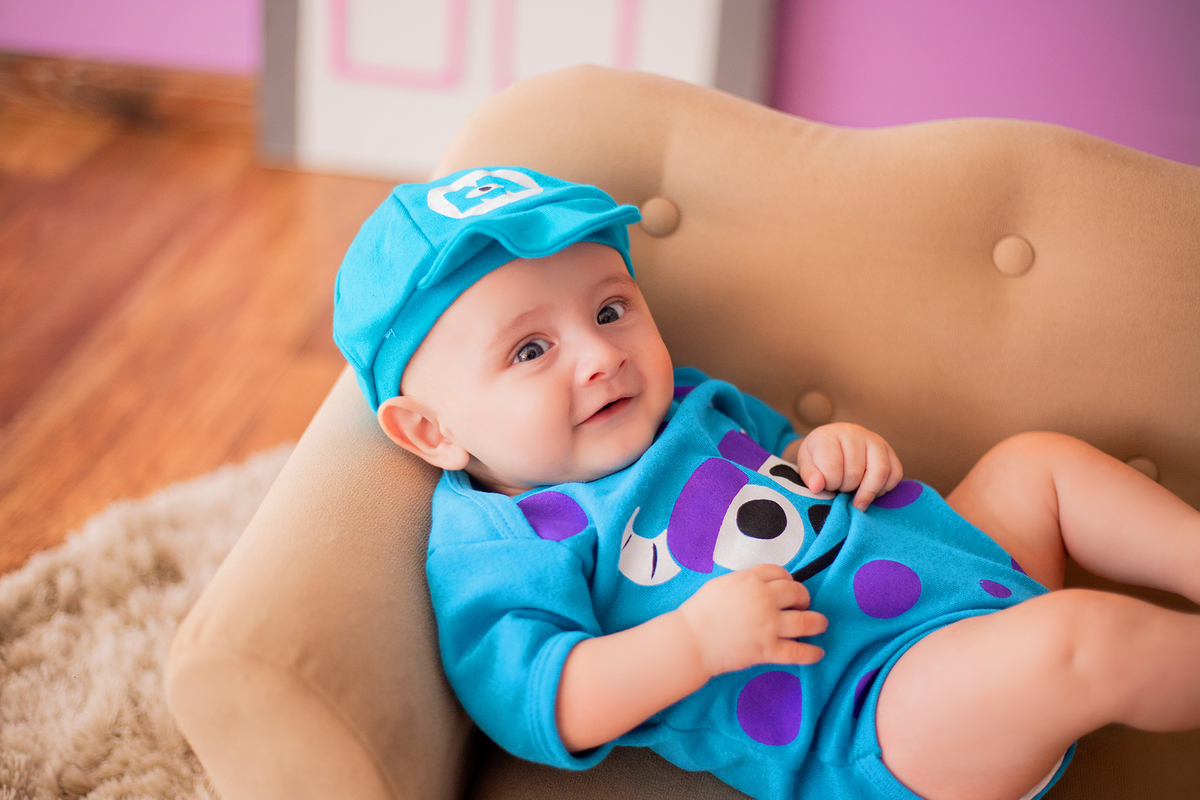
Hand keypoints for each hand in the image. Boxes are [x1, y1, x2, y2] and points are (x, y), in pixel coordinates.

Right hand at [677, 564, 825, 677]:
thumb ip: (746, 580)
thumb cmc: (701, 610)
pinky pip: (798, 652)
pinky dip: (811, 653)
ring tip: (821, 624)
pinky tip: (818, 652)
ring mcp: (769, 626)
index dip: (788, 580)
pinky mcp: (768, 650)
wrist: (692, 640)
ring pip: (806, 622)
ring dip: (818, 622)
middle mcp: (764, 599)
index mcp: (751, 580)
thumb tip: (764, 584)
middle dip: (804, 598)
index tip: (788, 587)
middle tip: (802, 605)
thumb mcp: (723, 583)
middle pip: (798, 593)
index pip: (781, 573)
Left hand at [787, 422, 902, 510]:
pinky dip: (885, 488)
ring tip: (857, 499)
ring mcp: (874, 439)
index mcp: (828, 435)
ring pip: (879, 471)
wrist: (834, 442)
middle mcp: (853, 433)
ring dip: (867, 491)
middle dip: (846, 488)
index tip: (827, 486)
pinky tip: (871, 490)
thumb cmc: (818, 456)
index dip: (830, 483)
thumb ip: (809, 474)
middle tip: (840, 489)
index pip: (832, 465)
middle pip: (855, 471)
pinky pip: (895, 473)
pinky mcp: (889, 450)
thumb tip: (817, 487)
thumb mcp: (806, 463)